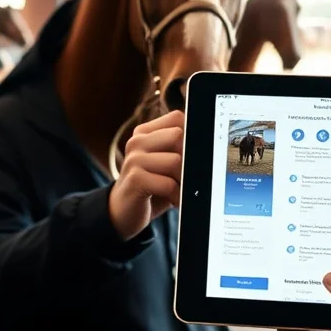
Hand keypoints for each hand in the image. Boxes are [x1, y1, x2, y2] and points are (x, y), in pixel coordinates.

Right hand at [108, 110, 183, 239]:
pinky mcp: (135, 179)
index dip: (191, 135)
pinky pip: (168, 184)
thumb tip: (207, 148)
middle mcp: (137, 142)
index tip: (191, 155)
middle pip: (178, 136)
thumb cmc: (151, 187)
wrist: (123, 212)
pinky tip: (173, 200)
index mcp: (144, 133)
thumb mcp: (166, 165)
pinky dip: (177, 196)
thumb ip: (180, 151)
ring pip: (176, 161)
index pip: (177, 118)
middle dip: (188, 159)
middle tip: (186, 177)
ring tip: (179, 190)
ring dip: (183, 181)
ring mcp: (134, 159)